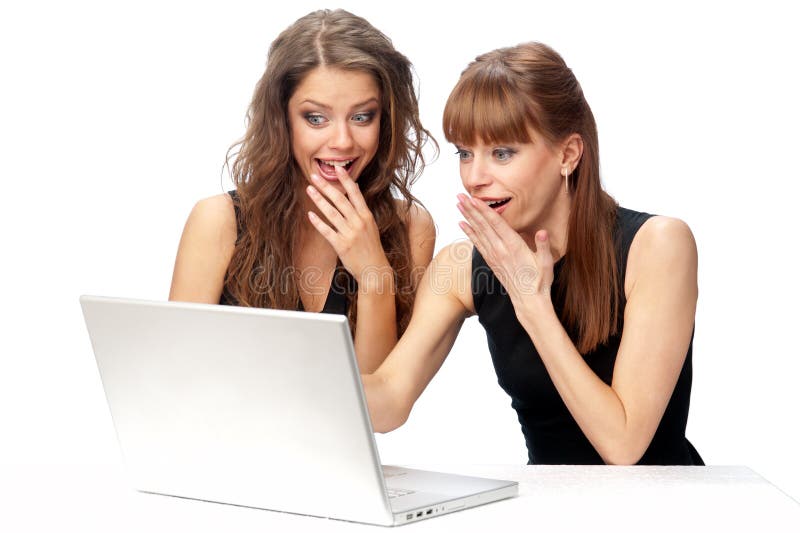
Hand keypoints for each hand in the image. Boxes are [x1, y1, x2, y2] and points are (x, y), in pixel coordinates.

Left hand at [305, 166, 391, 290]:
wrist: (375, 269)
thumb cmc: (371, 248)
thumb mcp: (371, 226)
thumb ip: (361, 210)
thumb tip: (354, 190)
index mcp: (366, 216)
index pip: (355, 193)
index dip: (346, 180)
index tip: (338, 168)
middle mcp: (358, 222)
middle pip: (340, 200)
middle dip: (327, 186)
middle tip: (315, 176)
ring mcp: (350, 234)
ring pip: (332, 213)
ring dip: (319, 200)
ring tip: (309, 190)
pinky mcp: (342, 245)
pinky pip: (327, 231)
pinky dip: (318, 223)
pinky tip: (310, 215)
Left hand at [456, 194, 554, 304]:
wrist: (528, 302)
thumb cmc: (540, 281)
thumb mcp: (546, 263)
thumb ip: (543, 246)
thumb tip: (543, 232)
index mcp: (514, 247)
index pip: (496, 224)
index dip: (484, 211)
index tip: (474, 199)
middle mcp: (500, 250)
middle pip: (483, 225)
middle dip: (471, 209)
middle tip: (460, 195)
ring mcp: (494, 256)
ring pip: (478, 232)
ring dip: (468, 217)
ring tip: (458, 204)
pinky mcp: (491, 262)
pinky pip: (477, 244)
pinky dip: (469, 233)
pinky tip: (462, 224)